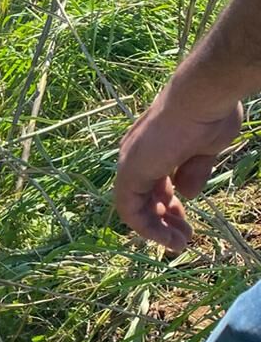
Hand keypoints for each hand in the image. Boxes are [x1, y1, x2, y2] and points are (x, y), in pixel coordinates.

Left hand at [114, 89, 241, 251]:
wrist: (203, 97)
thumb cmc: (210, 114)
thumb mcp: (206, 150)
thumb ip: (193, 172)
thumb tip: (185, 194)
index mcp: (153, 148)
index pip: (153, 183)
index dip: (168, 204)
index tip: (186, 217)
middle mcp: (137, 155)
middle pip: (144, 197)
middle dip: (164, 219)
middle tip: (183, 237)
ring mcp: (131, 163)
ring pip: (135, 207)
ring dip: (156, 229)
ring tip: (178, 244)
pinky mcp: (130, 172)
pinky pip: (130, 210)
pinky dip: (146, 227)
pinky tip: (166, 238)